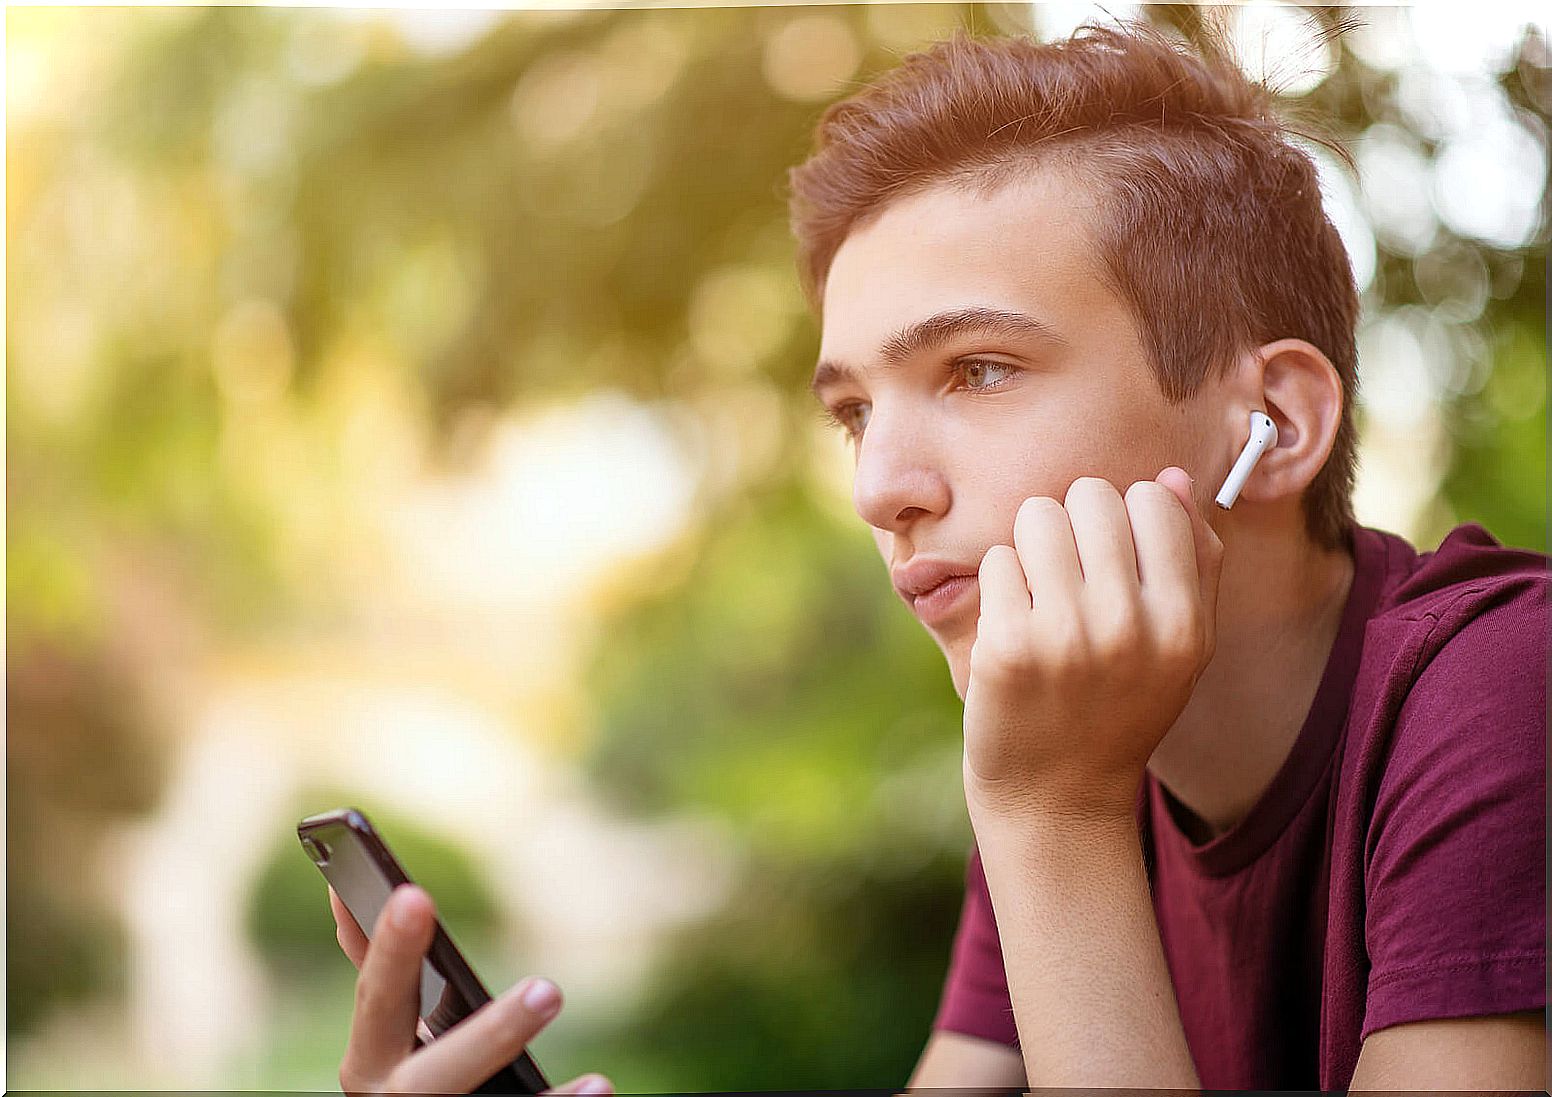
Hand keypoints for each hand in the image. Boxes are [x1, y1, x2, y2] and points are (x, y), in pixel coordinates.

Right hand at [328, 884, 613, 1095]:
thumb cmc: (408, 1073)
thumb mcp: (387, 1030)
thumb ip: (380, 970)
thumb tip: (344, 891)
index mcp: (369, 1060)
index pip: (378, 997)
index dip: (391, 949)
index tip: (415, 895)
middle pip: (435, 1072)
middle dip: (490, 1033)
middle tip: (549, 989)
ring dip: (522, 1062)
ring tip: (567, 1017)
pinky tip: (599, 1084)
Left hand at [962, 468, 1221, 821]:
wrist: (1055, 797)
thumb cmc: (1119, 708)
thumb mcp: (1179, 647)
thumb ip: (1191, 560)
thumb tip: (1169, 477)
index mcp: (1183, 623)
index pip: (1152, 500)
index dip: (1126, 518)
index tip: (1114, 559)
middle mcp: (1130, 626)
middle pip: (1091, 496)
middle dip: (1074, 524)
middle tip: (1070, 577)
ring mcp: (1065, 635)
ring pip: (1037, 515)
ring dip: (1032, 546)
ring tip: (1042, 595)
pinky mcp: (1007, 645)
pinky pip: (998, 558)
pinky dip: (1001, 584)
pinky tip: (1015, 626)